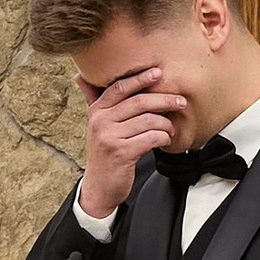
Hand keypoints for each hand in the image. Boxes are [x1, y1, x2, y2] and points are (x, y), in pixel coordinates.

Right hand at [76, 61, 184, 220]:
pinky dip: (163, 137)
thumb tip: (79, 76)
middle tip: (180, 102)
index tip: (158, 73)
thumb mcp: (97, 125)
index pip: (119, 88)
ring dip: (166, 123)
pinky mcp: (121, 153)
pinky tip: (165, 140)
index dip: (140, 78)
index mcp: (96, 112)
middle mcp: (100, 122)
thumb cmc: (104, 152)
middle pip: (138, 102)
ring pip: (148, 121)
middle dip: (164, 100)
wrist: (99, 186)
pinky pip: (151, 138)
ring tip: (171, 129)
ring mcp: (110, 138)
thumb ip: (92, 100)